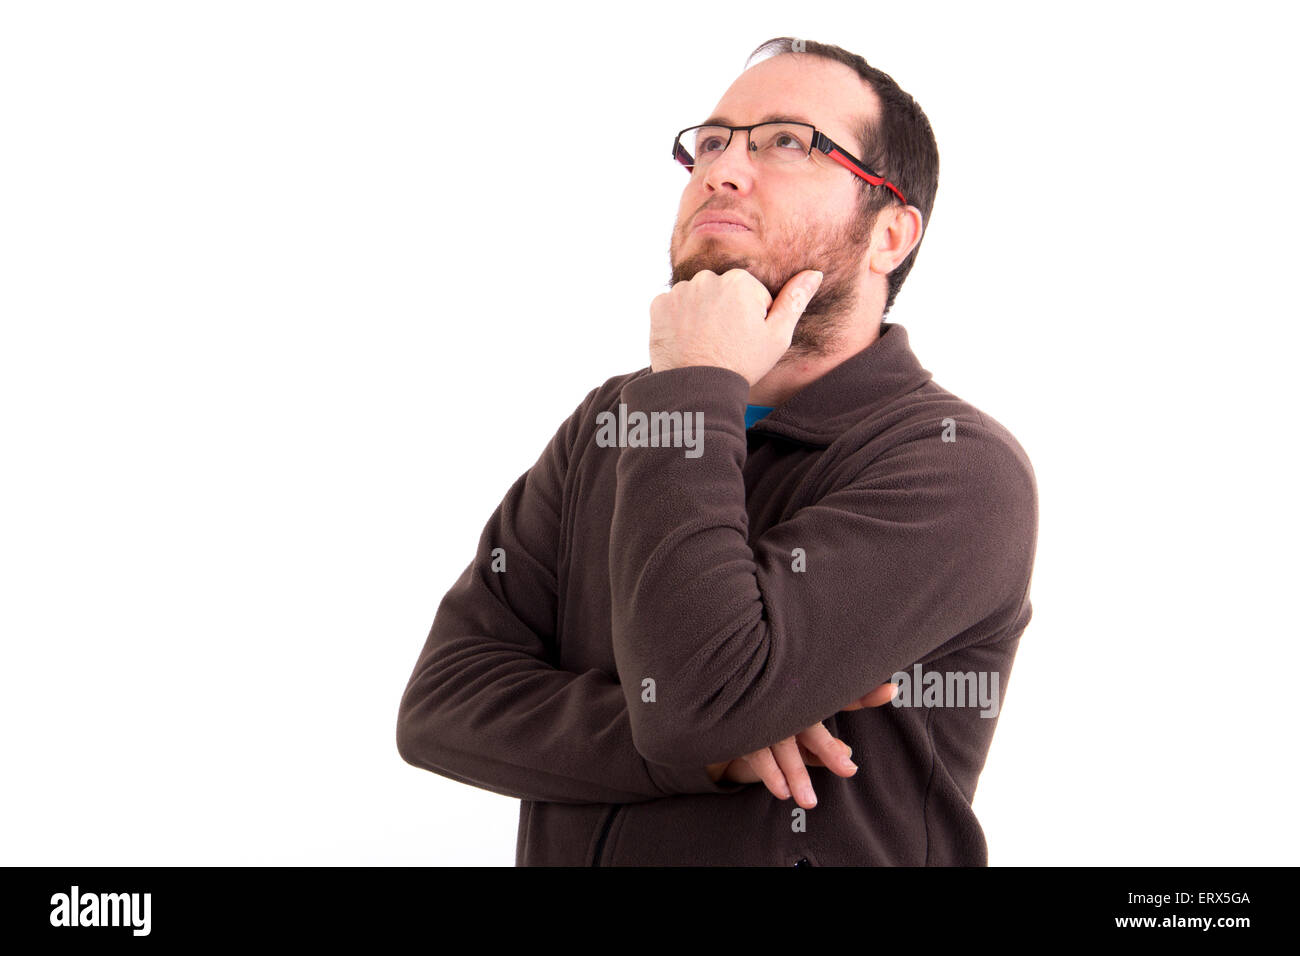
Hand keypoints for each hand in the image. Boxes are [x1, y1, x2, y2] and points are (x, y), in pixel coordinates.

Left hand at [649, 268, 823, 384]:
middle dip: (726, 311)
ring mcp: (680, 291)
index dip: (752, 318)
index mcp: (740, 281)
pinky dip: (679, 320)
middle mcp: (707, 277)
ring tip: (705, 343)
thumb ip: (795, 300)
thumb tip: (813, 273)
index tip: (745, 338)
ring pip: (697, 298)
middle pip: (722, 292)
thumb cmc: (741, 364)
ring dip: (701, 314)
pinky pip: (673, 306)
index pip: (751, 293)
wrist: (698, 389)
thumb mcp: (778, 336)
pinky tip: (687, 340)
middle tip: (725, 342)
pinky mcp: (658, 305)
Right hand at [704, 681, 899, 806]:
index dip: (866, 693)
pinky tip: (782, 791)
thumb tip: (849, 756)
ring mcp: (766, 717)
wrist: (731, 695)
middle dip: (828, 749)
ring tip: (809, 802)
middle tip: (849, 770)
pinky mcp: (745, 731)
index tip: (890, 692)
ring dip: (796, 773)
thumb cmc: (783, 708)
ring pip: (783, 745)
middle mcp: (789, 703)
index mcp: (809, 693)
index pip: (842, 694)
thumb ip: (828, 731)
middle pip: (810, 726)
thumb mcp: (810, 713)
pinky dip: (770, 772)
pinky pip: (758, 752)